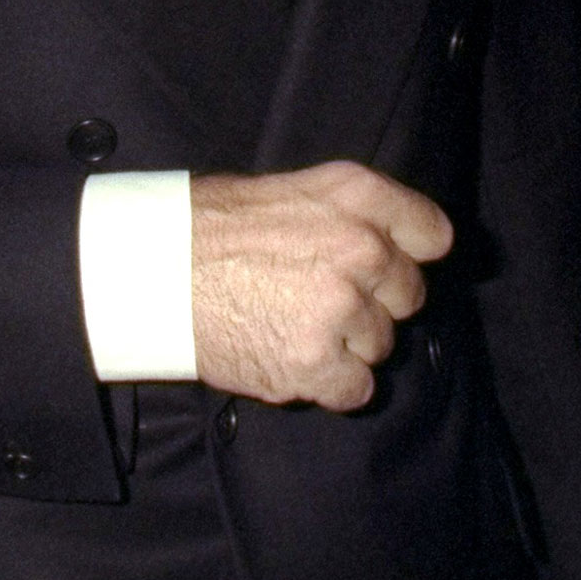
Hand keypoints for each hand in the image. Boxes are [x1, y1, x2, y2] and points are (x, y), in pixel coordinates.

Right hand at [192, 162, 452, 411]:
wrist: (148, 270)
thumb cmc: (205, 226)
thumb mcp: (281, 191)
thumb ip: (339, 215)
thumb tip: (381, 243)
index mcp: (352, 196)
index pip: (432, 232)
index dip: (412, 250)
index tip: (390, 260)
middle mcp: (360, 247)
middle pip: (410, 293)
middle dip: (373, 300)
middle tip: (317, 294)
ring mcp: (343, 307)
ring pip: (381, 344)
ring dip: (345, 342)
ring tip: (287, 321)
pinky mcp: (322, 363)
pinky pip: (358, 388)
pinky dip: (327, 382)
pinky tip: (287, 355)